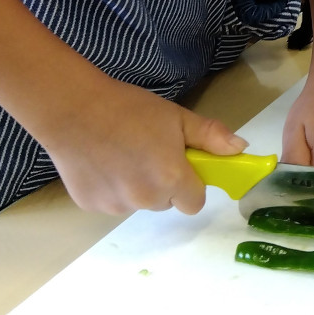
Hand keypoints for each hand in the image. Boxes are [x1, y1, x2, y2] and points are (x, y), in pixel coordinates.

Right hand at [36, 75, 246, 214]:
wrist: (73, 108)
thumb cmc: (129, 108)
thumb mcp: (176, 116)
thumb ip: (210, 136)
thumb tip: (239, 149)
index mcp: (171, 179)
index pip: (194, 203)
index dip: (191, 184)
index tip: (182, 164)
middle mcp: (145, 199)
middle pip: (166, 202)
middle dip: (164, 183)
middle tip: (149, 151)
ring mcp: (115, 206)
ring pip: (138, 202)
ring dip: (136, 185)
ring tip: (121, 151)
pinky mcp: (90, 206)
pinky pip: (112, 201)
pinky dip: (111, 186)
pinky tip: (102, 160)